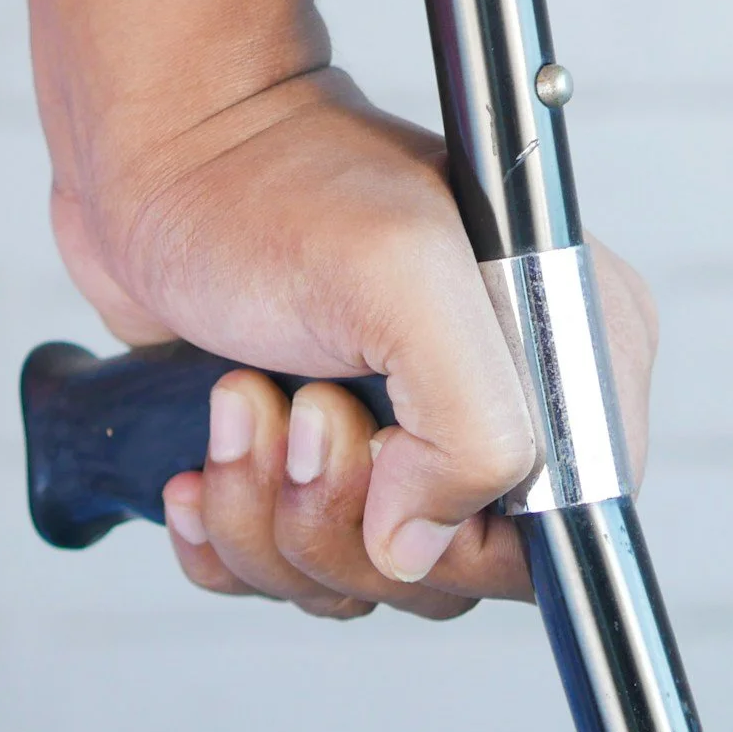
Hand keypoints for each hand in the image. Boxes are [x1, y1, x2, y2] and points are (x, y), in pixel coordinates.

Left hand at [50, 65, 656, 617]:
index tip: (371, 444)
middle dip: (337, 517)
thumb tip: (419, 549)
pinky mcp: (324, 462)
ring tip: (241, 400)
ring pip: (359, 579)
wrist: (161, 152)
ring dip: (267, 515)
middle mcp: (506, 405)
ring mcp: (411, 438)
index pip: (556, 533)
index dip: (452, 529)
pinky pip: (289, 574)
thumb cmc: (275, 186)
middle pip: (447, 574)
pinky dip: (227, 536)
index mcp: (570, 356)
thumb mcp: (399, 277)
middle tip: (298, 405)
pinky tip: (206, 454)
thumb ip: (468, 424)